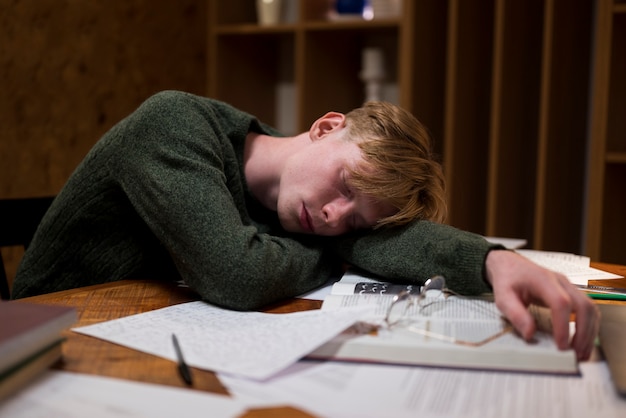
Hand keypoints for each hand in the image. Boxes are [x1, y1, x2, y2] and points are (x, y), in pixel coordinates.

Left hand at [484, 250, 599, 360]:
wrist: (510, 265)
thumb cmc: (507, 279)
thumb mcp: (503, 296)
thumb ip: (515, 314)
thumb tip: (530, 334)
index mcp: (543, 280)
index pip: (561, 303)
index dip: (563, 326)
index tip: (561, 346)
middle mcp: (561, 282)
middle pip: (583, 306)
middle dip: (583, 333)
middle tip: (575, 354)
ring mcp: (569, 287)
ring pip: (590, 308)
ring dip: (589, 332)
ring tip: (581, 352)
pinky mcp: (571, 294)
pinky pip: (587, 310)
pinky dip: (589, 327)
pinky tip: (582, 341)